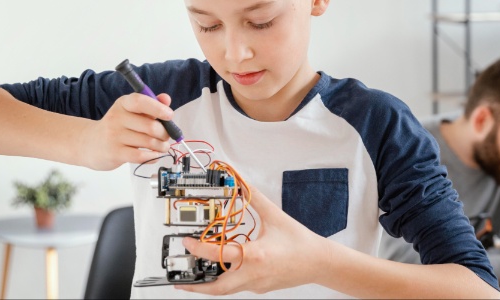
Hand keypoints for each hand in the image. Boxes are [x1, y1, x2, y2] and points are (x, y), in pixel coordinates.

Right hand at [77, 93, 173, 169]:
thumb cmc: (118, 127)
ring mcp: (114, 136)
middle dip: (165, 133)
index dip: (158, 108)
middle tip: (166, 136)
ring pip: (148, 142)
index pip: (140, 102)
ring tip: (162, 146)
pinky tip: (154, 155)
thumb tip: (166, 99)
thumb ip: (151, 105)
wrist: (90, 143)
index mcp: (123, 104)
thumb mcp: (132, 112)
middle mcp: (117, 118)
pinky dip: (153, 156)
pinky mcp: (115, 153)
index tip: (169, 115)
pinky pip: (141, 156)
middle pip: (150, 126)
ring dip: (162, 146)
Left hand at [175, 187, 331, 294]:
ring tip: (195, 278)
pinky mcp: (260, 288)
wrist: (319, 262)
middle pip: (217, 288)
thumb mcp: (275, 216)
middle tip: (180, 280)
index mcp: (254, 256)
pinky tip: (224, 270)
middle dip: (196, 286)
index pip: (218, 254)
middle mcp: (253, 274)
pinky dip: (227, 280)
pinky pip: (239, 287)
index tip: (187, 242)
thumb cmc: (300, 242)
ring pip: (226, 290)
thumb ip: (255, 198)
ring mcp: (256, 284)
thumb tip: (241, 183)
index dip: (199, 248)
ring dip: (209, 285)